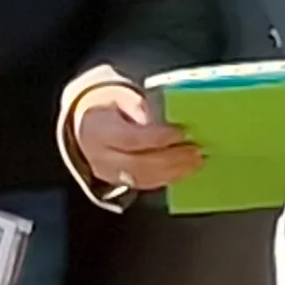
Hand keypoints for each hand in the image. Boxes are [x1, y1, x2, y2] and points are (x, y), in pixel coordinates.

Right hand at [70, 82, 202, 194]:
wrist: (87, 127)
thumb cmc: (110, 109)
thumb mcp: (121, 100)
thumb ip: (140, 108)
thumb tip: (164, 118)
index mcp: (99, 131)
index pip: (130, 139)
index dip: (158, 138)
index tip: (182, 133)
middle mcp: (101, 157)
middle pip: (139, 164)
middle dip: (172, 159)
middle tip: (196, 151)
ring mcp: (110, 174)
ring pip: (144, 178)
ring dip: (175, 171)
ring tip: (197, 161)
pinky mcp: (120, 182)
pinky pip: (146, 184)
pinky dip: (169, 178)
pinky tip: (186, 170)